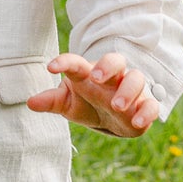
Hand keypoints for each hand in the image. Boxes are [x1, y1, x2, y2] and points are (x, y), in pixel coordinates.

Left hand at [27, 52, 160, 136]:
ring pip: (137, 78)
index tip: (51, 67)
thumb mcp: (67, 104)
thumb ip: (51, 101)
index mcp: (89, 73)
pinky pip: (152, 104)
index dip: (64, 62)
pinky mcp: (144, 106)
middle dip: (107, 66)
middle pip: (115, 60)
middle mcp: (112, 77)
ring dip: (128, 90)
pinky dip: (147, 112)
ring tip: (116, 105)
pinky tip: (136, 121)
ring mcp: (131, 90)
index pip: (76, 63)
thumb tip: (30, 102)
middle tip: (96, 77)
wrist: (109, 120)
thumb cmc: (86, 104)